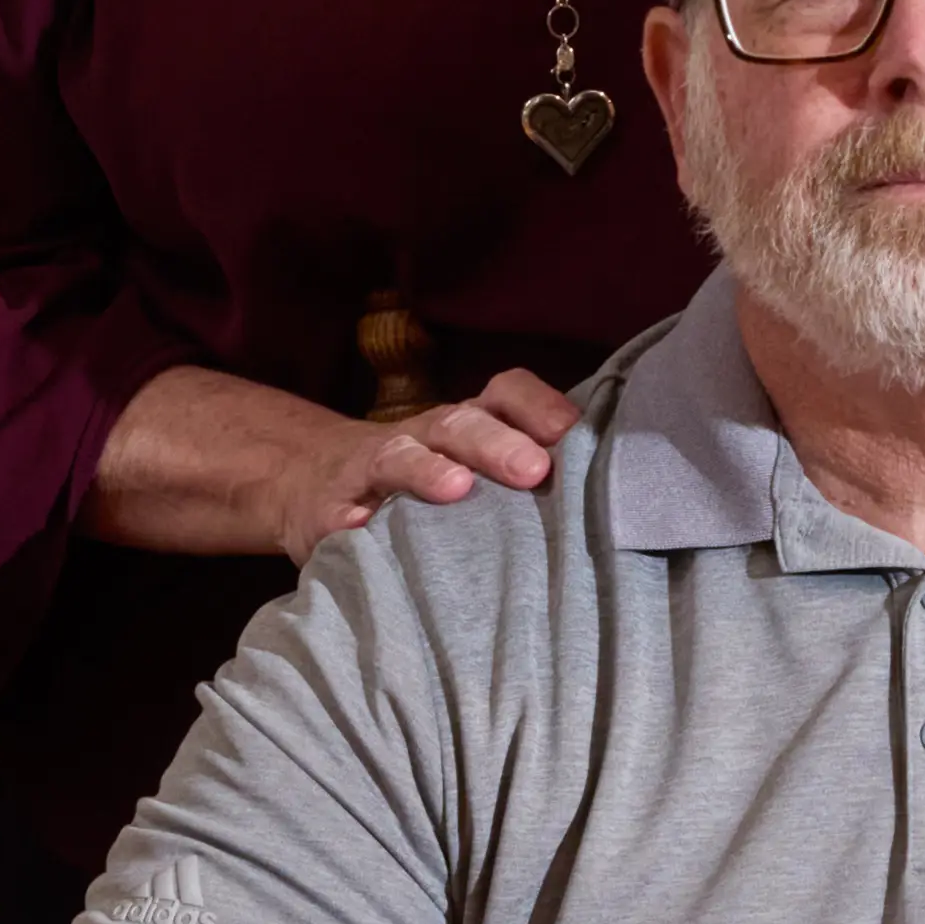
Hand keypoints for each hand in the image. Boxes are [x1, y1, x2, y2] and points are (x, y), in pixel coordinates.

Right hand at [89, 360, 581, 564]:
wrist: (314, 485)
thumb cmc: (422, 486)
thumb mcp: (469, 470)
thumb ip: (521, 478)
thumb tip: (610, 500)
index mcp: (465, 426)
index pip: (504, 393)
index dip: (537, 404)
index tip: (571, 432)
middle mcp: (422, 436)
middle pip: (459, 422)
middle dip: (497, 441)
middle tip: (535, 469)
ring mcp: (371, 470)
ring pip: (400, 455)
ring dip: (428, 469)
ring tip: (458, 490)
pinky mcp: (329, 511)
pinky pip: (341, 511)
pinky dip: (354, 519)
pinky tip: (364, 529)